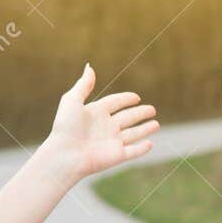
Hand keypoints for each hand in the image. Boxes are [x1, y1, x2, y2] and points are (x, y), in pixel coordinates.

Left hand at [41, 64, 158, 183]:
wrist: (65, 155)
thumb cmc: (66, 127)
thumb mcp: (72, 100)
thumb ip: (83, 85)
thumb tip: (89, 66)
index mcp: (95, 113)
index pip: (114, 103)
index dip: (125, 99)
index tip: (136, 97)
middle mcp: (105, 127)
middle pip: (127, 118)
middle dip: (140, 113)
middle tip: (152, 109)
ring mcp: (112, 142)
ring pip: (133, 134)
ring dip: (145, 129)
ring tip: (156, 124)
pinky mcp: (117, 156)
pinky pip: (133, 152)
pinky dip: (142, 148)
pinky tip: (150, 144)